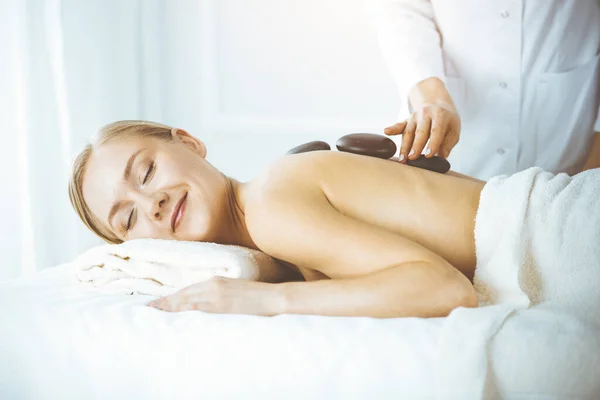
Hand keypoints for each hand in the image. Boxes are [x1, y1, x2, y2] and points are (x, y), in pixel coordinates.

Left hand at [148, 276, 283, 315]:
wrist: (275, 298)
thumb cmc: (259, 298)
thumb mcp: (237, 293)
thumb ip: (221, 297)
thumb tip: (210, 307)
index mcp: (217, 281)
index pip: (189, 290)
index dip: (173, 297)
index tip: (158, 303)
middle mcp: (213, 285)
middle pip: (183, 294)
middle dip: (165, 301)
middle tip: (147, 308)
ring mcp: (216, 294)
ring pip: (186, 299)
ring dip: (169, 305)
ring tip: (153, 311)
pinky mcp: (221, 303)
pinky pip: (198, 307)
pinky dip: (183, 309)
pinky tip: (174, 313)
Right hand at [384, 101, 460, 161]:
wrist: (436, 102)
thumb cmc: (447, 120)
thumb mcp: (454, 129)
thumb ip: (448, 144)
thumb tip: (441, 158)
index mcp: (440, 115)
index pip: (436, 131)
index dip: (433, 143)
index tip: (428, 155)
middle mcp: (426, 114)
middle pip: (420, 131)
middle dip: (416, 145)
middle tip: (412, 158)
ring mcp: (415, 116)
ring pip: (408, 131)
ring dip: (404, 146)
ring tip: (402, 159)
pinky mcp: (407, 120)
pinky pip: (400, 125)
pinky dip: (393, 128)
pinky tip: (387, 131)